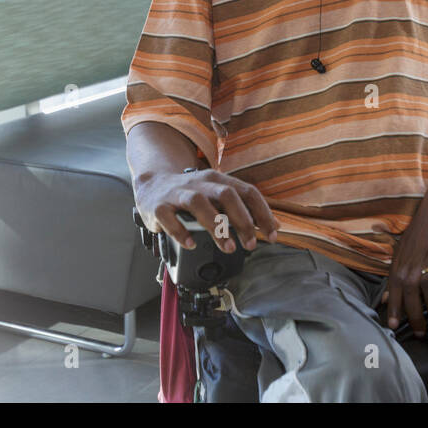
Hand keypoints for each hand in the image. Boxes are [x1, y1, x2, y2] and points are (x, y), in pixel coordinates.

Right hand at [133, 166, 278, 253]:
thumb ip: (243, 208)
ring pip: (199, 203)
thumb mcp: (217, 195)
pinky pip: (170, 218)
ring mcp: (178, 193)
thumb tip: (275, 225)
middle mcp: (199, 183)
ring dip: (216, 226)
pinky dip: (181, 232)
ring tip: (229, 247)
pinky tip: (191, 244)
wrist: (152, 184)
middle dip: (242, 219)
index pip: (247, 191)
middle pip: (226, 194)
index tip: (272, 234)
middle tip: (251, 244)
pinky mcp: (159, 206)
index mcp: (217, 180)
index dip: (262, 212)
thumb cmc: (190, 194)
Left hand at [382, 179, 427, 336]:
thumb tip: (386, 299)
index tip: (393, 326)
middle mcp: (413, 260)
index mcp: (401, 260)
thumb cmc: (424, 228)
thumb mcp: (404, 249)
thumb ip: (396, 274)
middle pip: (411, 294)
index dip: (393, 308)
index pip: (394, 289)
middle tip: (421, 332)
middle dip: (415, 317)